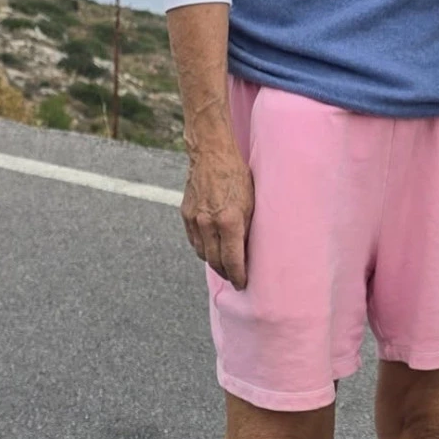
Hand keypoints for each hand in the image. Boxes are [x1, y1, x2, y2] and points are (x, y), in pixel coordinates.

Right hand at [181, 136, 254, 286]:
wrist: (211, 154)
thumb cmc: (238, 176)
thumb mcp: (252, 203)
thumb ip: (248, 228)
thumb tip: (248, 251)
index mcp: (229, 221)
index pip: (232, 260)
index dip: (238, 276)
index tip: (242, 285)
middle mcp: (208, 223)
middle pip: (215, 261)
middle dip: (226, 273)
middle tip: (235, 279)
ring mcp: (194, 219)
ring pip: (203, 253)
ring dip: (214, 263)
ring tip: (224, 267)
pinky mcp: (186, 214)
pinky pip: (194, 241)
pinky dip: (203, 249)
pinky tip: (211, 250)